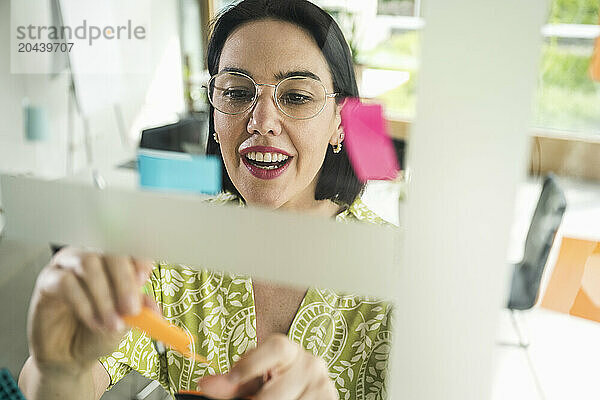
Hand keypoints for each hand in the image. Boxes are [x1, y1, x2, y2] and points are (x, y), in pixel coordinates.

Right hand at [27, 247, 154, 374]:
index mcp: (115, 264)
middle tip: (131, 309)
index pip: (130, 249)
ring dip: (104, 296)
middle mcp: (93, 258)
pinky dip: (84, 304)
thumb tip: (152, 305)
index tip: (144, 277)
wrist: (70, 356)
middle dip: (124, 281)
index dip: (138, 260)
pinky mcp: (48, 281)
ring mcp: (68, 266)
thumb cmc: (98, 333)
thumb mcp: (126, 323)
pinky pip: (66, 282)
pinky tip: (93, 321)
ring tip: (111, 323)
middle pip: (111, 253)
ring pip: (89, 263)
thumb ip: (139, 310)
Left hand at [197, 334, 337, 399]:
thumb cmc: (272, 386)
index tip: (231, 378)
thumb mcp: (252, 381)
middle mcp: (311, 363)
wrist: (298, 395)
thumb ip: (231, 383)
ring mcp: (323, 384)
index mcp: (289, 350)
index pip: (276, 348)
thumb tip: (205, 385)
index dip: (252, 363)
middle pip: (274, 391)